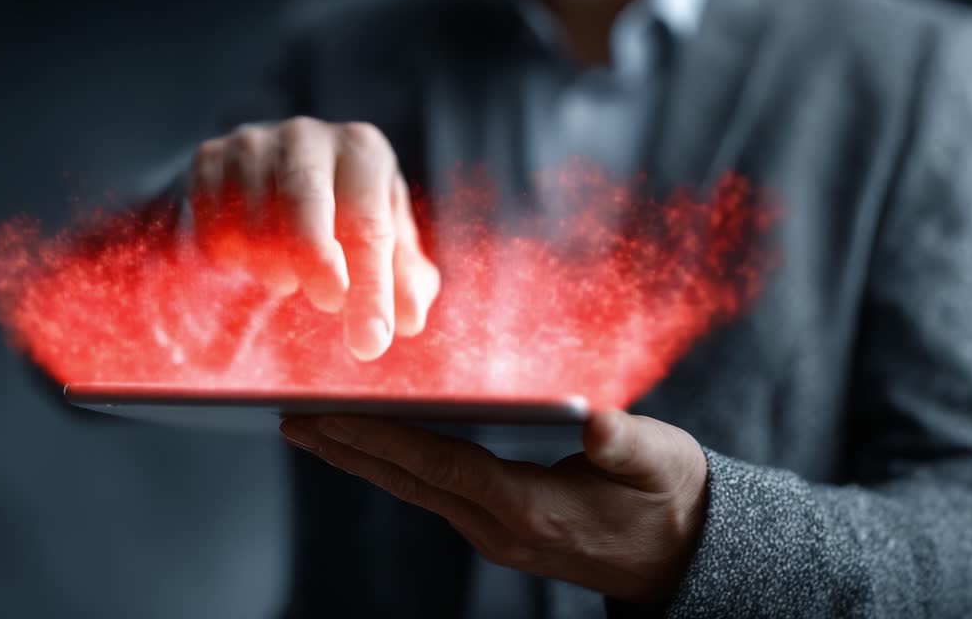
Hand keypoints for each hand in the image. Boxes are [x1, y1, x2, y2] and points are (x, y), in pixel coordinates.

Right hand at [189, 118, 439, 359]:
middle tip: (327, 304)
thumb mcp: (387, 240)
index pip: (368, 225)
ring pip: (252, 220)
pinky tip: (252, 257)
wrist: (284, 172)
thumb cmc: (348, 214)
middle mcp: (307, 136)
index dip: (371, 288)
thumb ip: (405, 280)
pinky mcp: (209, 157)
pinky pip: (213, 226)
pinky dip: (232, 259)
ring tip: (288, 277)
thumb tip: (410, 318)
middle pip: (303, 204)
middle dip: (315, 263)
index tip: (370, 341)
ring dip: (272, 268)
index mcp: (362, 151)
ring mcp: (252, 142)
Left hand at [279, 409, 708, 602]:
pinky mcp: (500, 528)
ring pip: (414, 491)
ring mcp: (495, 533)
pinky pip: (433, 494)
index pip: (436, 465)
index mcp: (527, 507)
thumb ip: (623, 442)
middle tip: (289, 420)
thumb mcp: (657, 463)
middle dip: (346, 449)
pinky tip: (377, 448)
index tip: (326, 415)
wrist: (683, 555)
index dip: (378, 437)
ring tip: (316, 430)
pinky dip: (396, 467)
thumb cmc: (670, 500)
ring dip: (363, 459)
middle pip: (407, 482)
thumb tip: (594, 419)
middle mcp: (498, 527)